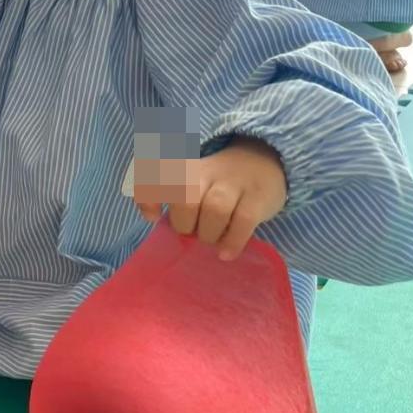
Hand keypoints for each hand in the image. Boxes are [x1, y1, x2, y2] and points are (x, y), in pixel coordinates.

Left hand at [135, 137, 286, 260]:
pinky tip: (226, 253)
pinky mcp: (259, 196)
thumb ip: (175, 200)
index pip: (157, 175)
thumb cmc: (219, 182)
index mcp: (185, 168)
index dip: (148, 196)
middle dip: (183, 222)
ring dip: (208, 233)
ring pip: (214, 208)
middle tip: (191, 232)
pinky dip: (232, 241)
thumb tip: (159, 222)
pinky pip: (244, 220)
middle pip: (186, 196)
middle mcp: (208, 171)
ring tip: (211, 240)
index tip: (153, 218)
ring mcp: (235, 182)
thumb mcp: (193, 181)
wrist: (264, 159)